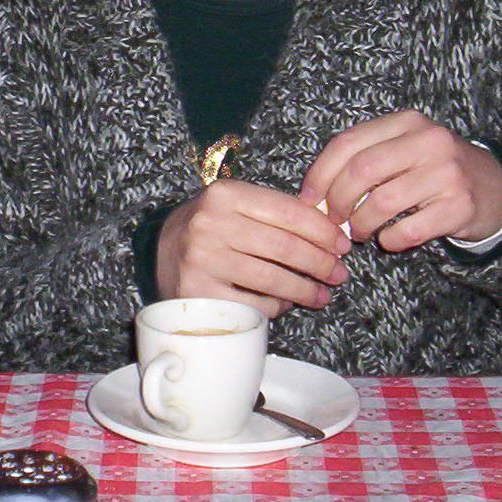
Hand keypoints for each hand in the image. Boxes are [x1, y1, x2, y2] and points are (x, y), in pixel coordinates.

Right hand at [156, 179, 351, 317]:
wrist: (160, 250)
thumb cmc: (212, 228)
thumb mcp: (236, 207)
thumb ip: (276, 214)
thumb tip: (331, 233)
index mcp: (225, 194)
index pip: (288, 211)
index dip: (322, 231)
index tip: (342, 245)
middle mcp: (211, 223)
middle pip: (284, 247)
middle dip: (321, 263)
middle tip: (339, 274)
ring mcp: (202, 259)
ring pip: (272, 278)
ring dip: (305, 290)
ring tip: (322, 294)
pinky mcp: (198, 292)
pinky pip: (253, 304)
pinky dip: (276, 306)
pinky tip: (285, 304)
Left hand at [300, 110, 501, 251]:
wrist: (494, 188)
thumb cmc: (433, 170)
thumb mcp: (403, 151)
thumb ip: (363, 161)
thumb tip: (315, 195)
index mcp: (406, 122)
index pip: (348, 142)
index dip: (320, 173)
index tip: (309, 198)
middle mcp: (429, 141)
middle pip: (361, 171)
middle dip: (338, 201)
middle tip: (334, 220)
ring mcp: (448, 172)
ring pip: (382, 202)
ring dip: (361, 224)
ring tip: (360, 232)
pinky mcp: (461, 206)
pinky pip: (408, 230)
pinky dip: (390, 239)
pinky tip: (389, 240)